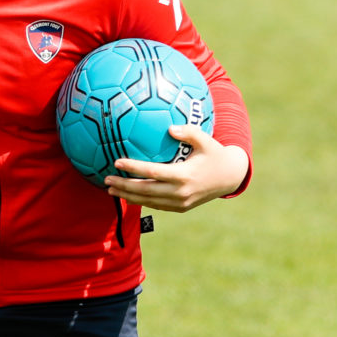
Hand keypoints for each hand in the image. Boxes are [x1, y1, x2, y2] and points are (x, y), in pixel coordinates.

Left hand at [104, 123, 247, 212]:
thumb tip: (169, 128)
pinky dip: (141, 200)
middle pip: (145, 191)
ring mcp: (180, 203)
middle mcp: (180, 192)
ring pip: (148, 201)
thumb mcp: (205, 139)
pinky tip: (129, 195)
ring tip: (111, 190)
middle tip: (106, 181)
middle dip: (124, 186)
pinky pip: (157, 205)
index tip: (116, 162)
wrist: (230, 177)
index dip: (133, 167)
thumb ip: (188, 132)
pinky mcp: (181, 208)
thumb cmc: (215, 154)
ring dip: (128, 196)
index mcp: (184, 175)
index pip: (152, 172)